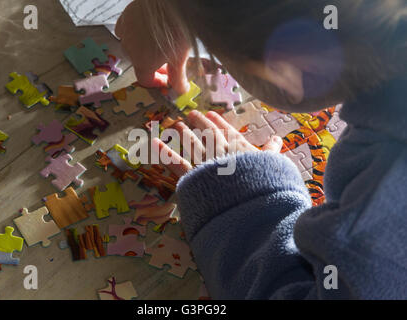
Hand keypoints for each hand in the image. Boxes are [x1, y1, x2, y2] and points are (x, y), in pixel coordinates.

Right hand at [116, 0, 190, 93]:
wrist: (170, 3)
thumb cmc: (177, 30)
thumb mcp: (180, 57)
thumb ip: (178, 77)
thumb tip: (180, 90)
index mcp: (143, 64)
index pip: (145, 80)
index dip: (156, 82)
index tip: (166, 80)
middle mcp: (130, 51)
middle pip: (140, 64)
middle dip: (153, 66)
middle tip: (167, 61)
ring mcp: (126, 33)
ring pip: (132, 47)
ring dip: (143, 50)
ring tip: (158, 43)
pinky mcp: (125, 18)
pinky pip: (125, 31)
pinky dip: (133, 34)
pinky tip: (144, 30)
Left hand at [152, 110, 282, 176]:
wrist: (250, 202)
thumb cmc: (263, 183)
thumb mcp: (272, 164)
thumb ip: (270, 150)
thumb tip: (277, 138)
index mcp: (238, 148)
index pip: (226, 131)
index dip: (218, 122)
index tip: (211, 115)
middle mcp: (220, 151)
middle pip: (207, 134)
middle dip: (199, 123)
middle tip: (191, 114)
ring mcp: (205, 163)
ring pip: (192, 144)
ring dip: (183, 134)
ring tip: (175, 125)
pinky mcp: (193, 176)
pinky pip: (176, 163)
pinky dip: (164, 153)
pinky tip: (155, 142)